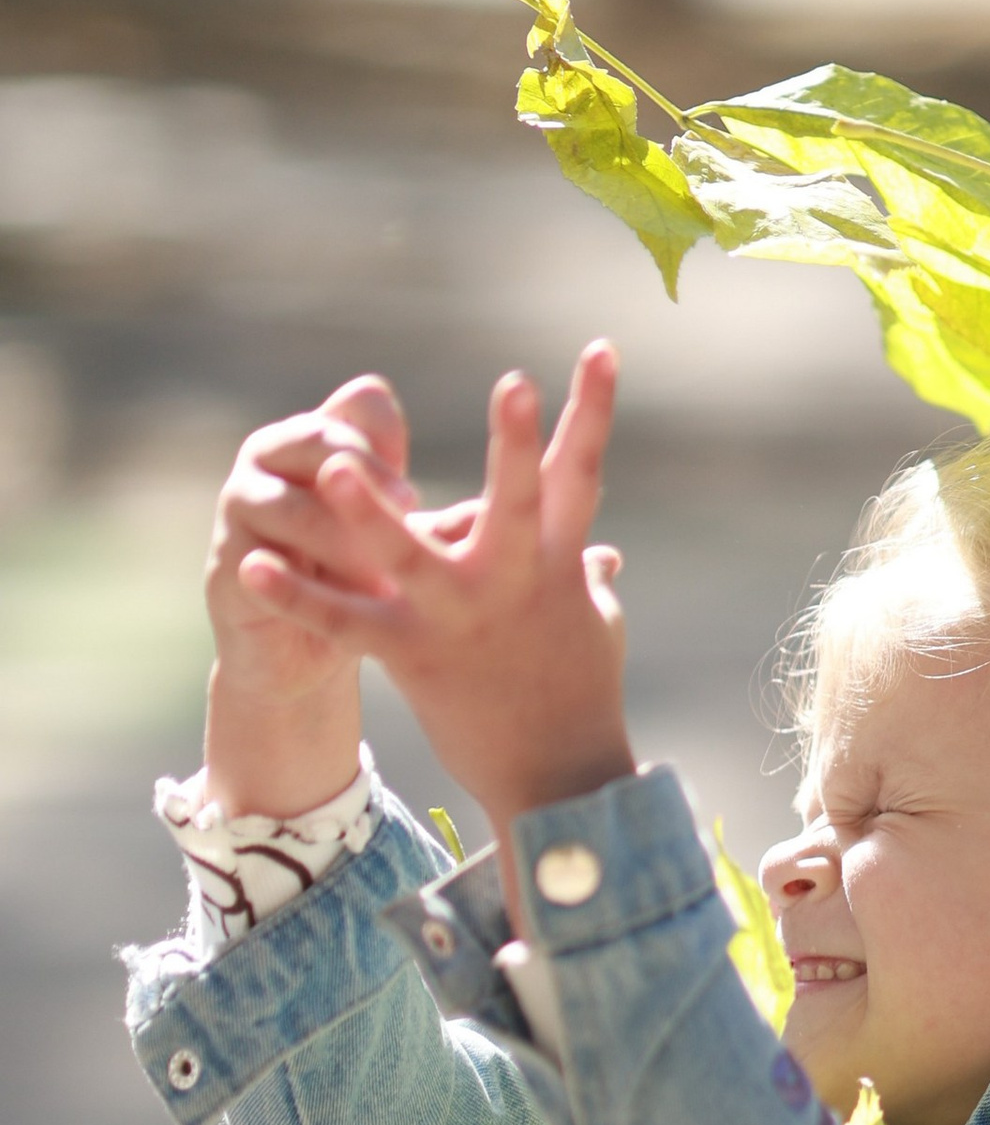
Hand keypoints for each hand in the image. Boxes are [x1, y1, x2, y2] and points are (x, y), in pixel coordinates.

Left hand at [245, 344, 632, 900]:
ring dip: (366, 514)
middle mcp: (511, 582)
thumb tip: (605, 555)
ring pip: (406, 557)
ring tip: (332, 469)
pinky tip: (249, 566)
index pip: (580, 471)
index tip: (599, 348)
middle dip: (516, 442)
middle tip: (512, 382)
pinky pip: (344, 623)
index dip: (593, 408)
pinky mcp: (412, 657)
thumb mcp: (593, 625)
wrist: (555, 776)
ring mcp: (459, 618)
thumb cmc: (580, 692)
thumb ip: (586, 578)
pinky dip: (295, 596)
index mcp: (557, 561)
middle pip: (516, 501)